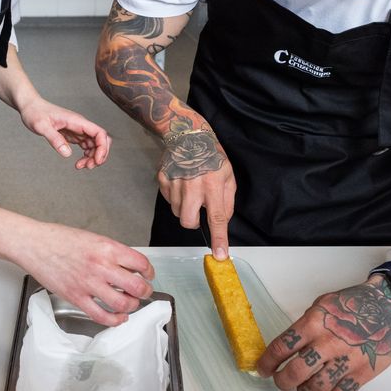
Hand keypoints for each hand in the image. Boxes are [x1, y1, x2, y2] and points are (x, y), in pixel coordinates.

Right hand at [16, 223, 154, 326]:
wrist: (33, 244)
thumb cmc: (58, 239)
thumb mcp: (92, 238)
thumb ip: (111, 252)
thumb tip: (128, 266)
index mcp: (106, 247)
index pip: (141, 263)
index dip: (149, 272)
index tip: (147, 275)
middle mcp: (100, 266)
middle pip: (136, 286)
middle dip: (145, 291)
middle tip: (143, 292)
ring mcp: (88, 284)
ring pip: (123, 304)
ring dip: (132, 306)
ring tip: (130, 303)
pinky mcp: (76, 298)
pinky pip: (102, 316)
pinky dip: (115, 320)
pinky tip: (118, 317)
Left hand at [18, 98, 111, 169]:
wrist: (30, 107)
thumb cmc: (35, 113)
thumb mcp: (41, 126)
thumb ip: (54, 139)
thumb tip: (67, 154)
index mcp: (76, 121)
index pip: (99, 133)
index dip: (102, 148)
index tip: (96, 160)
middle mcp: (80, 125)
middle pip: (101, 140)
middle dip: (99, 154)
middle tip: (89, 166)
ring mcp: (77, 130)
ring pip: (94, 145)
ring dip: (92, 157)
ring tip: (80, 166)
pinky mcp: (72, 134)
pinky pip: (86, 146)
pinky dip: (86, 155)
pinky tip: (78, 162)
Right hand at [156, 114, 234, 258]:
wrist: (187, 136)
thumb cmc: (211, 156)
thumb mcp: (228, 177)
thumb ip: (227, 202)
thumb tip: (222, 222)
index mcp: (212, 185)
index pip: (217, 218)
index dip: (219, 239)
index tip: (220, 254)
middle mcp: (192, 186)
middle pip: (188, 221)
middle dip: (194, 222)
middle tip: (199, 210)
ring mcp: (174, 183)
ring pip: (177, 212)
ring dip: (185, 208)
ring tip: (190, 191)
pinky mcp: (162, 180)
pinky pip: (169, 200)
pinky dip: (176, 198)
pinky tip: (181, 184)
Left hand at [256, 278, 390, 390]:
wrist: (388, 307)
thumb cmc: (355, 304)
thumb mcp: (321, 305)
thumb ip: (305, 325)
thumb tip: (289, 344)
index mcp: (313, 323)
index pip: (281, 347)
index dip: (267, 362)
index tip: (263, 368)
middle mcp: (327, 343)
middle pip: (296, 372)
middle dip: (283, 381)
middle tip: (281, 381)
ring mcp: (346, 360)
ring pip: (317, 387)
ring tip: (304, 387)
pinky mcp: (363, 373)